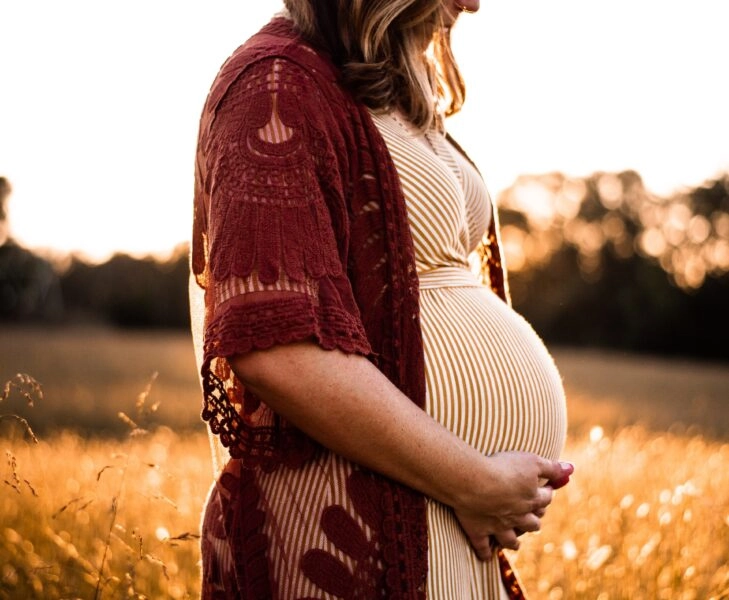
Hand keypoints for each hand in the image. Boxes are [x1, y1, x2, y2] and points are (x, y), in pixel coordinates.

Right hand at [452, 453, 572, 559]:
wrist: (474, 481)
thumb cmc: (503, 468)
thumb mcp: (532, 461)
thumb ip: (552, 468)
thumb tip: (571, 469)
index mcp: (531, 499)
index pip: (545, 499)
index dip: (547, 493)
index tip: (546, 489)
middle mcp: (517, 516)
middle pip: (531, 523)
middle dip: (534, 521)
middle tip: (533, 516)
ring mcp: (498, 526)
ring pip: (511, 539)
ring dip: (514, 541)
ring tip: (516, 542)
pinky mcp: (478, 530)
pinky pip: (483, 546)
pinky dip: (485, 552)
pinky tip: (486, 556)